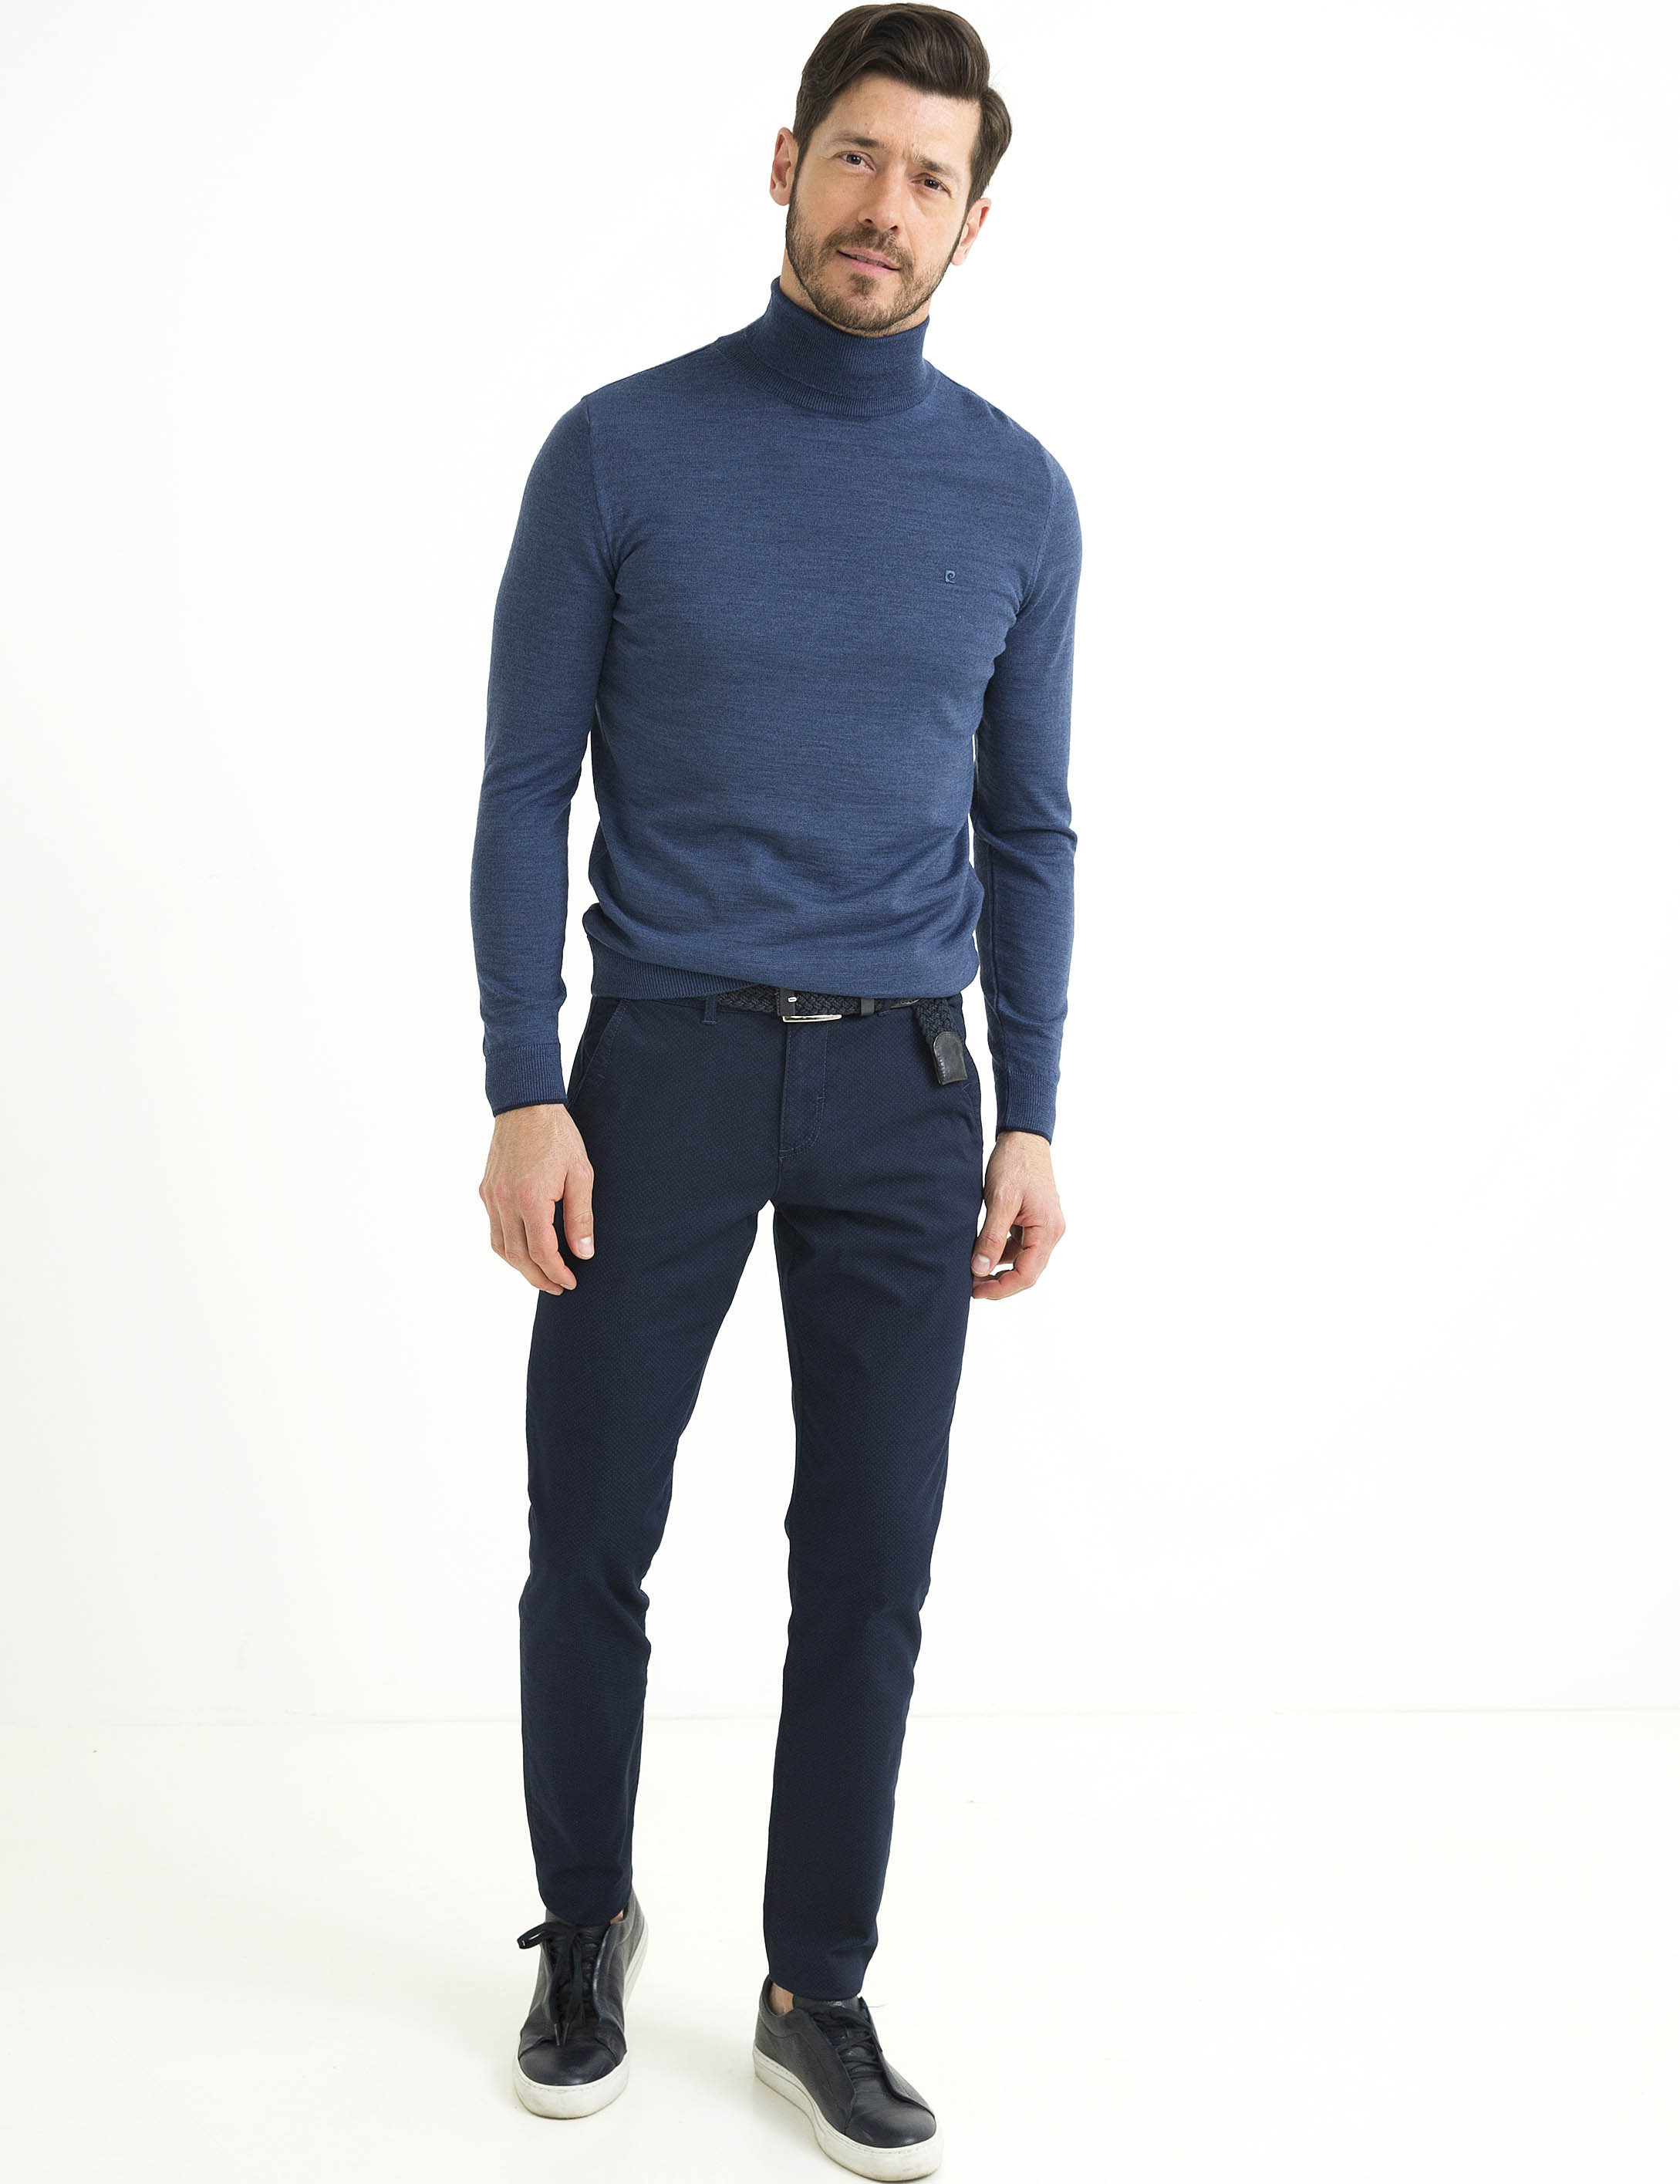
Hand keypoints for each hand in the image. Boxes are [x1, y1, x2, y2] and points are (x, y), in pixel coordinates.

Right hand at [479, 1103, 594, 1294]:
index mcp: (531, 1199)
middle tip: (557, 1287)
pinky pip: (494, 1228)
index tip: (571, 1282)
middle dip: (537, 1278)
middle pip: (516, 1257)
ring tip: (541, 1274)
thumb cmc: (558, 1136)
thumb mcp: (581, 1174)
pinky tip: (525, 1246)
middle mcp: (505, 1201)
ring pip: (499, 1246)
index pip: (542, 1252)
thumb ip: (581, 1217)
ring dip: (520, 1266)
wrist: (526, 1104)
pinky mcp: (486, 1189)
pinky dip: (508, 1245)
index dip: (557, 1273)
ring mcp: (492, 1196)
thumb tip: (583, 1253)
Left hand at [970, 1129, 1065, 1299]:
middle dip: (999, 1282)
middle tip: (971, 1285)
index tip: (976, 1291)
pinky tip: (982, 1250)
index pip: (1027, 1274)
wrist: (1024, 1137)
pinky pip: (1019, 1246)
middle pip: (1027, 1272)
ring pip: (1022, 1260)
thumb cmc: (1015, 1163)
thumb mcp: (1000, 1200)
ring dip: (999, 1268)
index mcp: (1048, 1230)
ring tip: (973, 1269)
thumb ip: (991, 1237)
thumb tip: (980, 1269)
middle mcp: (1051, 1232)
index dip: (1001, 1288)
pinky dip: (1001, 1252)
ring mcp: (1044, 1227)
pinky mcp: (1034, 1221)